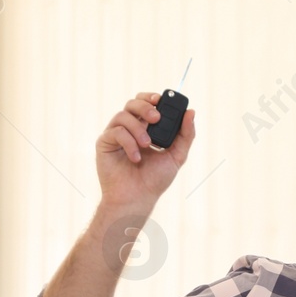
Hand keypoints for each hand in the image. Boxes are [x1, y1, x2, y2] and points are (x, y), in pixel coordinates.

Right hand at [95, 92, 196, 211]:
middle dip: (145, 106)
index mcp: (145, 129)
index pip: (146, 104)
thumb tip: (191, 112)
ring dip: (138, 128)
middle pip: (132, 103)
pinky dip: (128, 142)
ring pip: (123, 115)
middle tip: (156, 118)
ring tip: (147, 145)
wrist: (138, 198)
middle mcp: (129, 129)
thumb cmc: (155, 180)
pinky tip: (136, 157)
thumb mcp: (177, 156)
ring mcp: (116, 135)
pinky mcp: (104, 143)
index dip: (152, 97)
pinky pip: (115, 131)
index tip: (161, 99)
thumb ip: (186, 135)